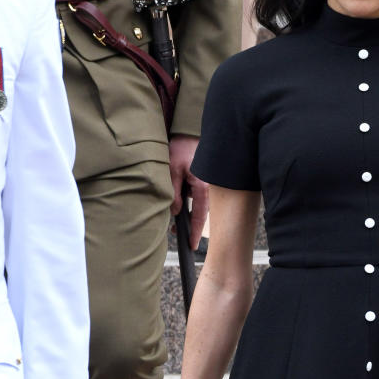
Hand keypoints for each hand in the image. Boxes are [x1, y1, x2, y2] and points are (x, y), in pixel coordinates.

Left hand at [169, 134, 208, 248]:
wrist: (188, 132)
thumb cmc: (181, 149)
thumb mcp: (173, 171)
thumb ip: (173, 192)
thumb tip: (174, 212)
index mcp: (202, 188)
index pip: (199, 216)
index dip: (194, 232)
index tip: (191, 246)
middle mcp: (207, 189)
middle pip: (198, 213)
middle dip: (188, 224)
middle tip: (175, 233)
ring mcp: (204, 185)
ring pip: (195, 205)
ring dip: (184, 211)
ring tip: (171, 216)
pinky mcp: (200, 181)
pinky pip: (194, 196)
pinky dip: (185, 201)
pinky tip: (176, 200)